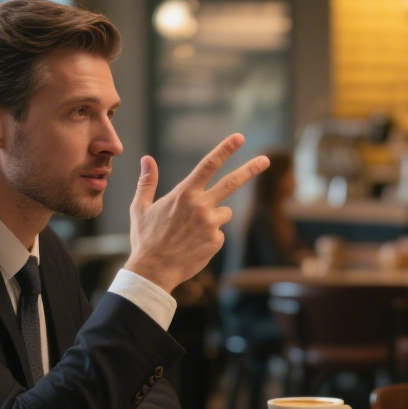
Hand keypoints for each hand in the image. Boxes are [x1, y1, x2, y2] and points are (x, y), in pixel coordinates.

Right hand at [124, 135, 269, 292]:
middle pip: (232, 182)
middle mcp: (201, 205)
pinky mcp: (217, 241)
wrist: (153, 271)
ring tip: (191, 232)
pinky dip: (210, 237)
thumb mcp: (141, 208)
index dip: (225, 149)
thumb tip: (146, 158)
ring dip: (214, 217)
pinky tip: (193, 245)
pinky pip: (219, 233)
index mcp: (184, 193)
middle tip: (266, 160)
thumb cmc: (146, 239)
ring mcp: (211, 224)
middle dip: (251, 169)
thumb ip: (147, 182)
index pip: (208, 165)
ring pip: (224, 212)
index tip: (240, 138)